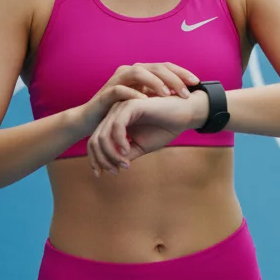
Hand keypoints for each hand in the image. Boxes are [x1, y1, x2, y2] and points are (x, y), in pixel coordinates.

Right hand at [73, 62, 199, 135]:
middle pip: (156, 67)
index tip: (197, 82)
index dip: (181, 72)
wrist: (92, 121)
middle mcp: (131, 71)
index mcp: (142, 72)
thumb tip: (184, 95)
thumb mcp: (144, 101)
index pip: (165, 67)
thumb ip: (159, 95)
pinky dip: (134, 93)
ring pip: (140, 73)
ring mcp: (118, 79)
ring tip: (168, 94)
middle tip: (186, 92)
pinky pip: (121, 88)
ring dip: (155, 83)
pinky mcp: (106, 92)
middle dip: (173, 78)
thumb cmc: (122, 111)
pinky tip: (146, 101)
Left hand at [87, 92, 208, 175]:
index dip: (95, 159)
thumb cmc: (164, 128)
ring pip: (103, 135)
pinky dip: (119, 142)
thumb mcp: (141, 146)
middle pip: (95, 139)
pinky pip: (117, 126)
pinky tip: (126, 151)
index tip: (101, 174)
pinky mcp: (131, 105)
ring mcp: (121, 108)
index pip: (95, 142)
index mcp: (115, 122)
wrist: (185, 114)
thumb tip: (111, 166)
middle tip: (114, 171)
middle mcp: (114, 114)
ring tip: (123, 164)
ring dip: (110, 154)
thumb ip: (125, 154)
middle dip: (101, 159)